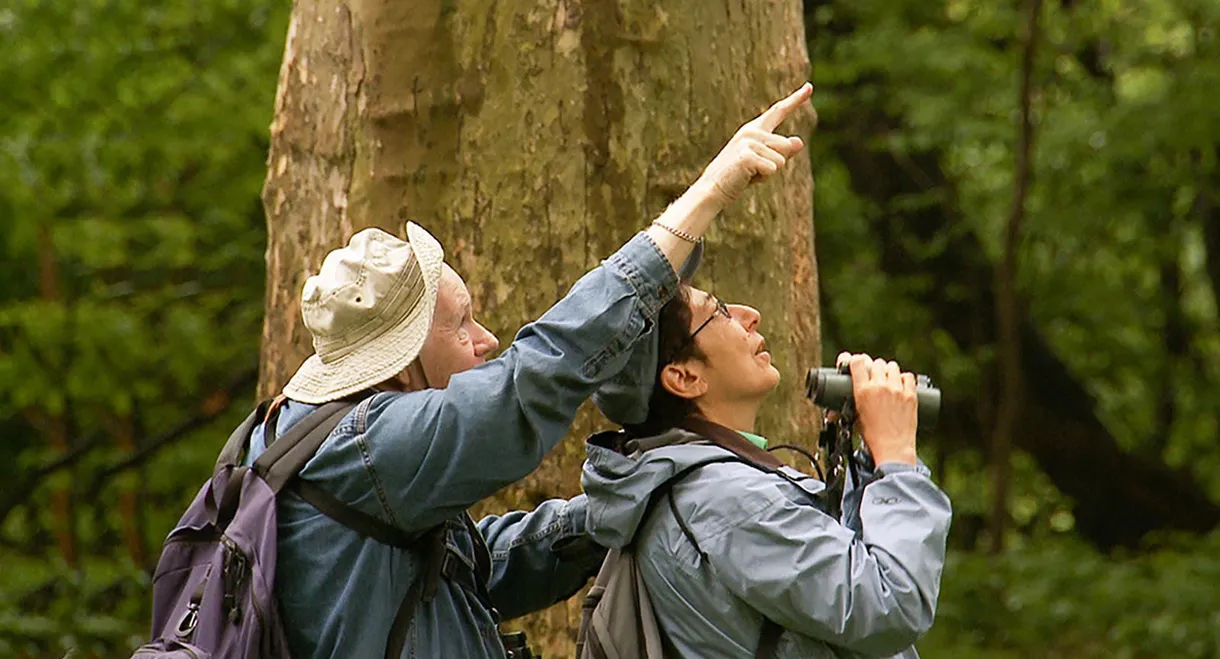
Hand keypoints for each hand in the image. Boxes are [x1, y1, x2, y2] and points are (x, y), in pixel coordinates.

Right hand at [693, 82, 814, 207]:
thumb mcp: (764, 164)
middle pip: (785, 145)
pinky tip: (745, 177)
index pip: (778, 112)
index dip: (796, 100)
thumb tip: (799, 141)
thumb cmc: (738, 178)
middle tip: (752, 171)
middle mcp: (751, 131)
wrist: (713, 190)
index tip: (809, 87)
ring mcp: (748, 142)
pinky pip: (773, 169)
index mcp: (754, 130)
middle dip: (776, 163)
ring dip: (769, 172)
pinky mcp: (747, 155)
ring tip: (748, 174)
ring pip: (781, 160)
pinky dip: (763, 178)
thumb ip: (782, 152)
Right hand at [838, 352, 917, 465]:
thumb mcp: (854, 420)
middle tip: (873, 376)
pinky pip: (908, 376)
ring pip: (892, 366)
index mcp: (863, 391)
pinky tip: (901, 384)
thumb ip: (842, 412)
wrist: (893, 448)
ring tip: (887, 379)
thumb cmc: (872, 437)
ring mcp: (897, 390)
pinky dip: (903, 378)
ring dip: (888, 370)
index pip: (858, 362)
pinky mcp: (911, 395)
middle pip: (877, 362)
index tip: (856, 363)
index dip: (855, 360)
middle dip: (874, 367)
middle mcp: (880, 387)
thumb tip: (831, 413)